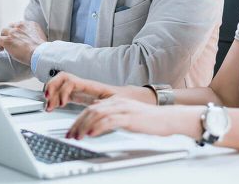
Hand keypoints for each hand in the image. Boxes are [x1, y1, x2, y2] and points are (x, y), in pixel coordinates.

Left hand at [0, 20, 46, 64]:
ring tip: (4, 44)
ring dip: (4, 37)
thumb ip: (35, 34)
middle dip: (10, 32)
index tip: (19, 36)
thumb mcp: (42, 36)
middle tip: (11, 39)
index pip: (21, 24)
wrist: (39, 53)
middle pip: (11, 26)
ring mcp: (13, 32)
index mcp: (30, 24)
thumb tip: (32, 40)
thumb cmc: (42, 48)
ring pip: (4, 31)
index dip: (18, 31)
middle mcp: (21, 25)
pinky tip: (1, 49)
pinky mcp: (7, 40)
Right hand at [44, 72, 117, 110]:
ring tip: (49, 107)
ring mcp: (79, 89)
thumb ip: (105, 104)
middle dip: (51, 87)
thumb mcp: (115, 102)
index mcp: (90, 85)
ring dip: (51, 93)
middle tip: (49, 102)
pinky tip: (53, 107)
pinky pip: (62, 93)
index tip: (61, 103)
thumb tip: (96, 106)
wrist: (127, 98)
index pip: (70, 81)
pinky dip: (54, 99)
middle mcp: (82, 85)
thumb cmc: (122, 98)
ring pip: (60, 84)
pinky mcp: (78, 96)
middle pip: (61, 78)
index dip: (62, 90)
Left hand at [66, 97, 200, 139]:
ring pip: (97, 115)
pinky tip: (92, 134)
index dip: (78, 120)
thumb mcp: (127, 114)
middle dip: (77, 124)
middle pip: (91, 111)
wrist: (167, 118)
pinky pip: (110, 121)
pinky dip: (98, 127)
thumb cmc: (150, 119)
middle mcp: (117, 103)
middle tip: (70, 135)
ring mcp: (123, 109)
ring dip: (85, 126)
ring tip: (78, 137)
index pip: (91, 108)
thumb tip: (97, 114)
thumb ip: (113, 113)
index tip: (71, 131)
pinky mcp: (129, 117)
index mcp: (115, 101)